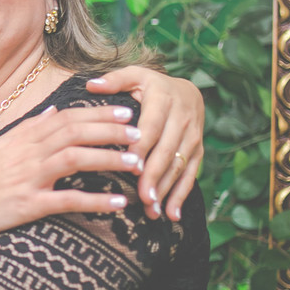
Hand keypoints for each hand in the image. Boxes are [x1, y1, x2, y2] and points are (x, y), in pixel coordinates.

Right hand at [0, 104, 143, 238]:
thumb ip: (29, 129)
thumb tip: (53, 111)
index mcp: (22, 137)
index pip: (67, 117)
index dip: (99, 113)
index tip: (126, 110)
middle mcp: (27, 153)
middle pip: (76, 132)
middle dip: (112, 130)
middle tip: (142, 132)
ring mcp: (27, 178)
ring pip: (75, 159)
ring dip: (109, 159)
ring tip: (138, 163)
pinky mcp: (26, 206)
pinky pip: (66, 201)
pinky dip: (95, 201)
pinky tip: (118, 204)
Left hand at [87, 67, 203, 220]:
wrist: (188, 90)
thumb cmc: (151, 85)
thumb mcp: (134, 75)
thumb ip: (114, 80)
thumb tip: (91, 84)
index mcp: (163, 99)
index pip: (151, 128)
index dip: (142, 148)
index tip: (130, 168)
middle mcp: (182, 118)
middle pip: (166, 151)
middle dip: (154, 176)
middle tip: (142, 198)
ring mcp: (192, 136)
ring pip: (179, 166)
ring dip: (166, 189)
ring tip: (152, 210)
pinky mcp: (198, 150)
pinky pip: (191, 174)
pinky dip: (181, 195)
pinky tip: (171, 214)